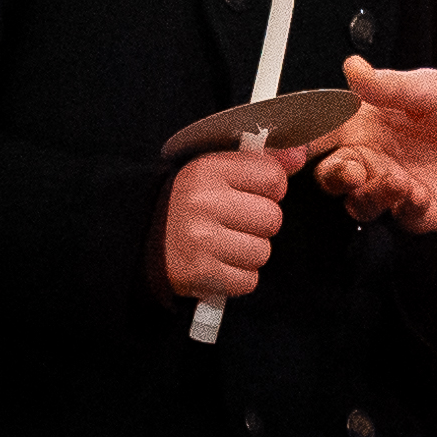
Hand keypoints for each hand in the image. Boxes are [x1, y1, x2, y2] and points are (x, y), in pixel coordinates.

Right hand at [163, 143, 305, 300]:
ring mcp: (201, 239)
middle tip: (232, 223)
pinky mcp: (200, 273)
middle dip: (258, 225)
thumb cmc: (184, 203)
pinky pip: (248, 280)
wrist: (138, 238)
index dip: (268, 190)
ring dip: (248, 253)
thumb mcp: (215, 170)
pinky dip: (236, 278)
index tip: (249, 194)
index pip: (273, 177)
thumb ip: (261, 160)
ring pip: (262, 252)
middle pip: (272, 218)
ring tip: (222, 244)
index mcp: (207, 169)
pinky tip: (217, 264)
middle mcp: (203, 201)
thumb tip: (299, 155)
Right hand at [311, 56, 436, 233]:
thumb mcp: (431, 86)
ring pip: (362, 203)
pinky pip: (404, 219)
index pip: (327, 132)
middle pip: (335, 176)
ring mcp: (404, 185)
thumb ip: (387, 85)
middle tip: (349, 168)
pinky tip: (416, 191)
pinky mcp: (431, 210)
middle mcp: (383, 155)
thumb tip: (351, 67)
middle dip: (332, 176)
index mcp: (373, 121)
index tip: (297, 140)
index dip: (306, 138)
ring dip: (368, 195)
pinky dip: (403, 208)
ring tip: (391, 179)